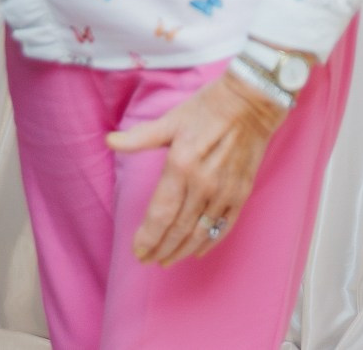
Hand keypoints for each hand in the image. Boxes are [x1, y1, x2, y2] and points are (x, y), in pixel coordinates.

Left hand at [108, 71, 288, 264]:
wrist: (252, 102)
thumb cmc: (208, 108)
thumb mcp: (171, 120)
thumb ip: (141, 137)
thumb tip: (110, 141)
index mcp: (181, 166)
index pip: (160, 214)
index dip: (148, 237)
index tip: (138, 250)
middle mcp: (203, 184)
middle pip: (178, 229)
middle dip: (161, 249)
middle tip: (149, 260)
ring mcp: (225, 191)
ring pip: (200, 233)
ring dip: (182, 250)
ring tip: (168, 260)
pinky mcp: (242, 193)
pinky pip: (224, 226)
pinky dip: (210, 242)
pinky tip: (198, 251)